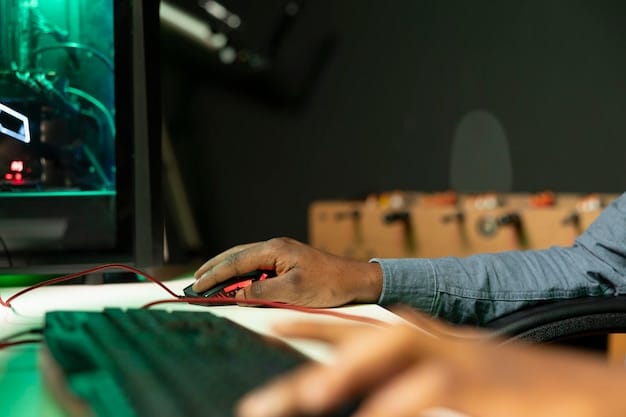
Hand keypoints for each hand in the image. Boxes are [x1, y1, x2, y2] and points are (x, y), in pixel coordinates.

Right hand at [192, 237, 382, 306]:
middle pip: (236, 256)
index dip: (215, 275)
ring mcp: (280, 253)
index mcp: (274, 249)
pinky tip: (236, 282)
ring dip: (227, 270)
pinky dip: (241, 273)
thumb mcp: (292, 292)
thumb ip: (261, 293)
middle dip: (214, 268)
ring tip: (209, 280)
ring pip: (245, 259)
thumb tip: (236, 295)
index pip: (236, 262)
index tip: (197, 286)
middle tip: (195, 281)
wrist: (354, 279)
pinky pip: (257, 266)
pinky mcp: (286, 261)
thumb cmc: (328, 284)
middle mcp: (275, 247)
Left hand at [236, 308, 625, 416]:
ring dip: (346, 370)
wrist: (563, 386)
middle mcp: (426, 336)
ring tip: (307, 396)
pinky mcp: (480, 378)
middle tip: (261, 402)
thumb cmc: (493, 386)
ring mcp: (452, 353)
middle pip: (357, 338)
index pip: (349, 326)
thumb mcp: (439, 378)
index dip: (305, 326)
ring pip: (391, 348)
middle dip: (308, 363)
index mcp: (412, 336)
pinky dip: (397, 403)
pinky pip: (431, 388)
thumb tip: (348, 397)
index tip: (265, 331)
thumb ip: (393, 382)